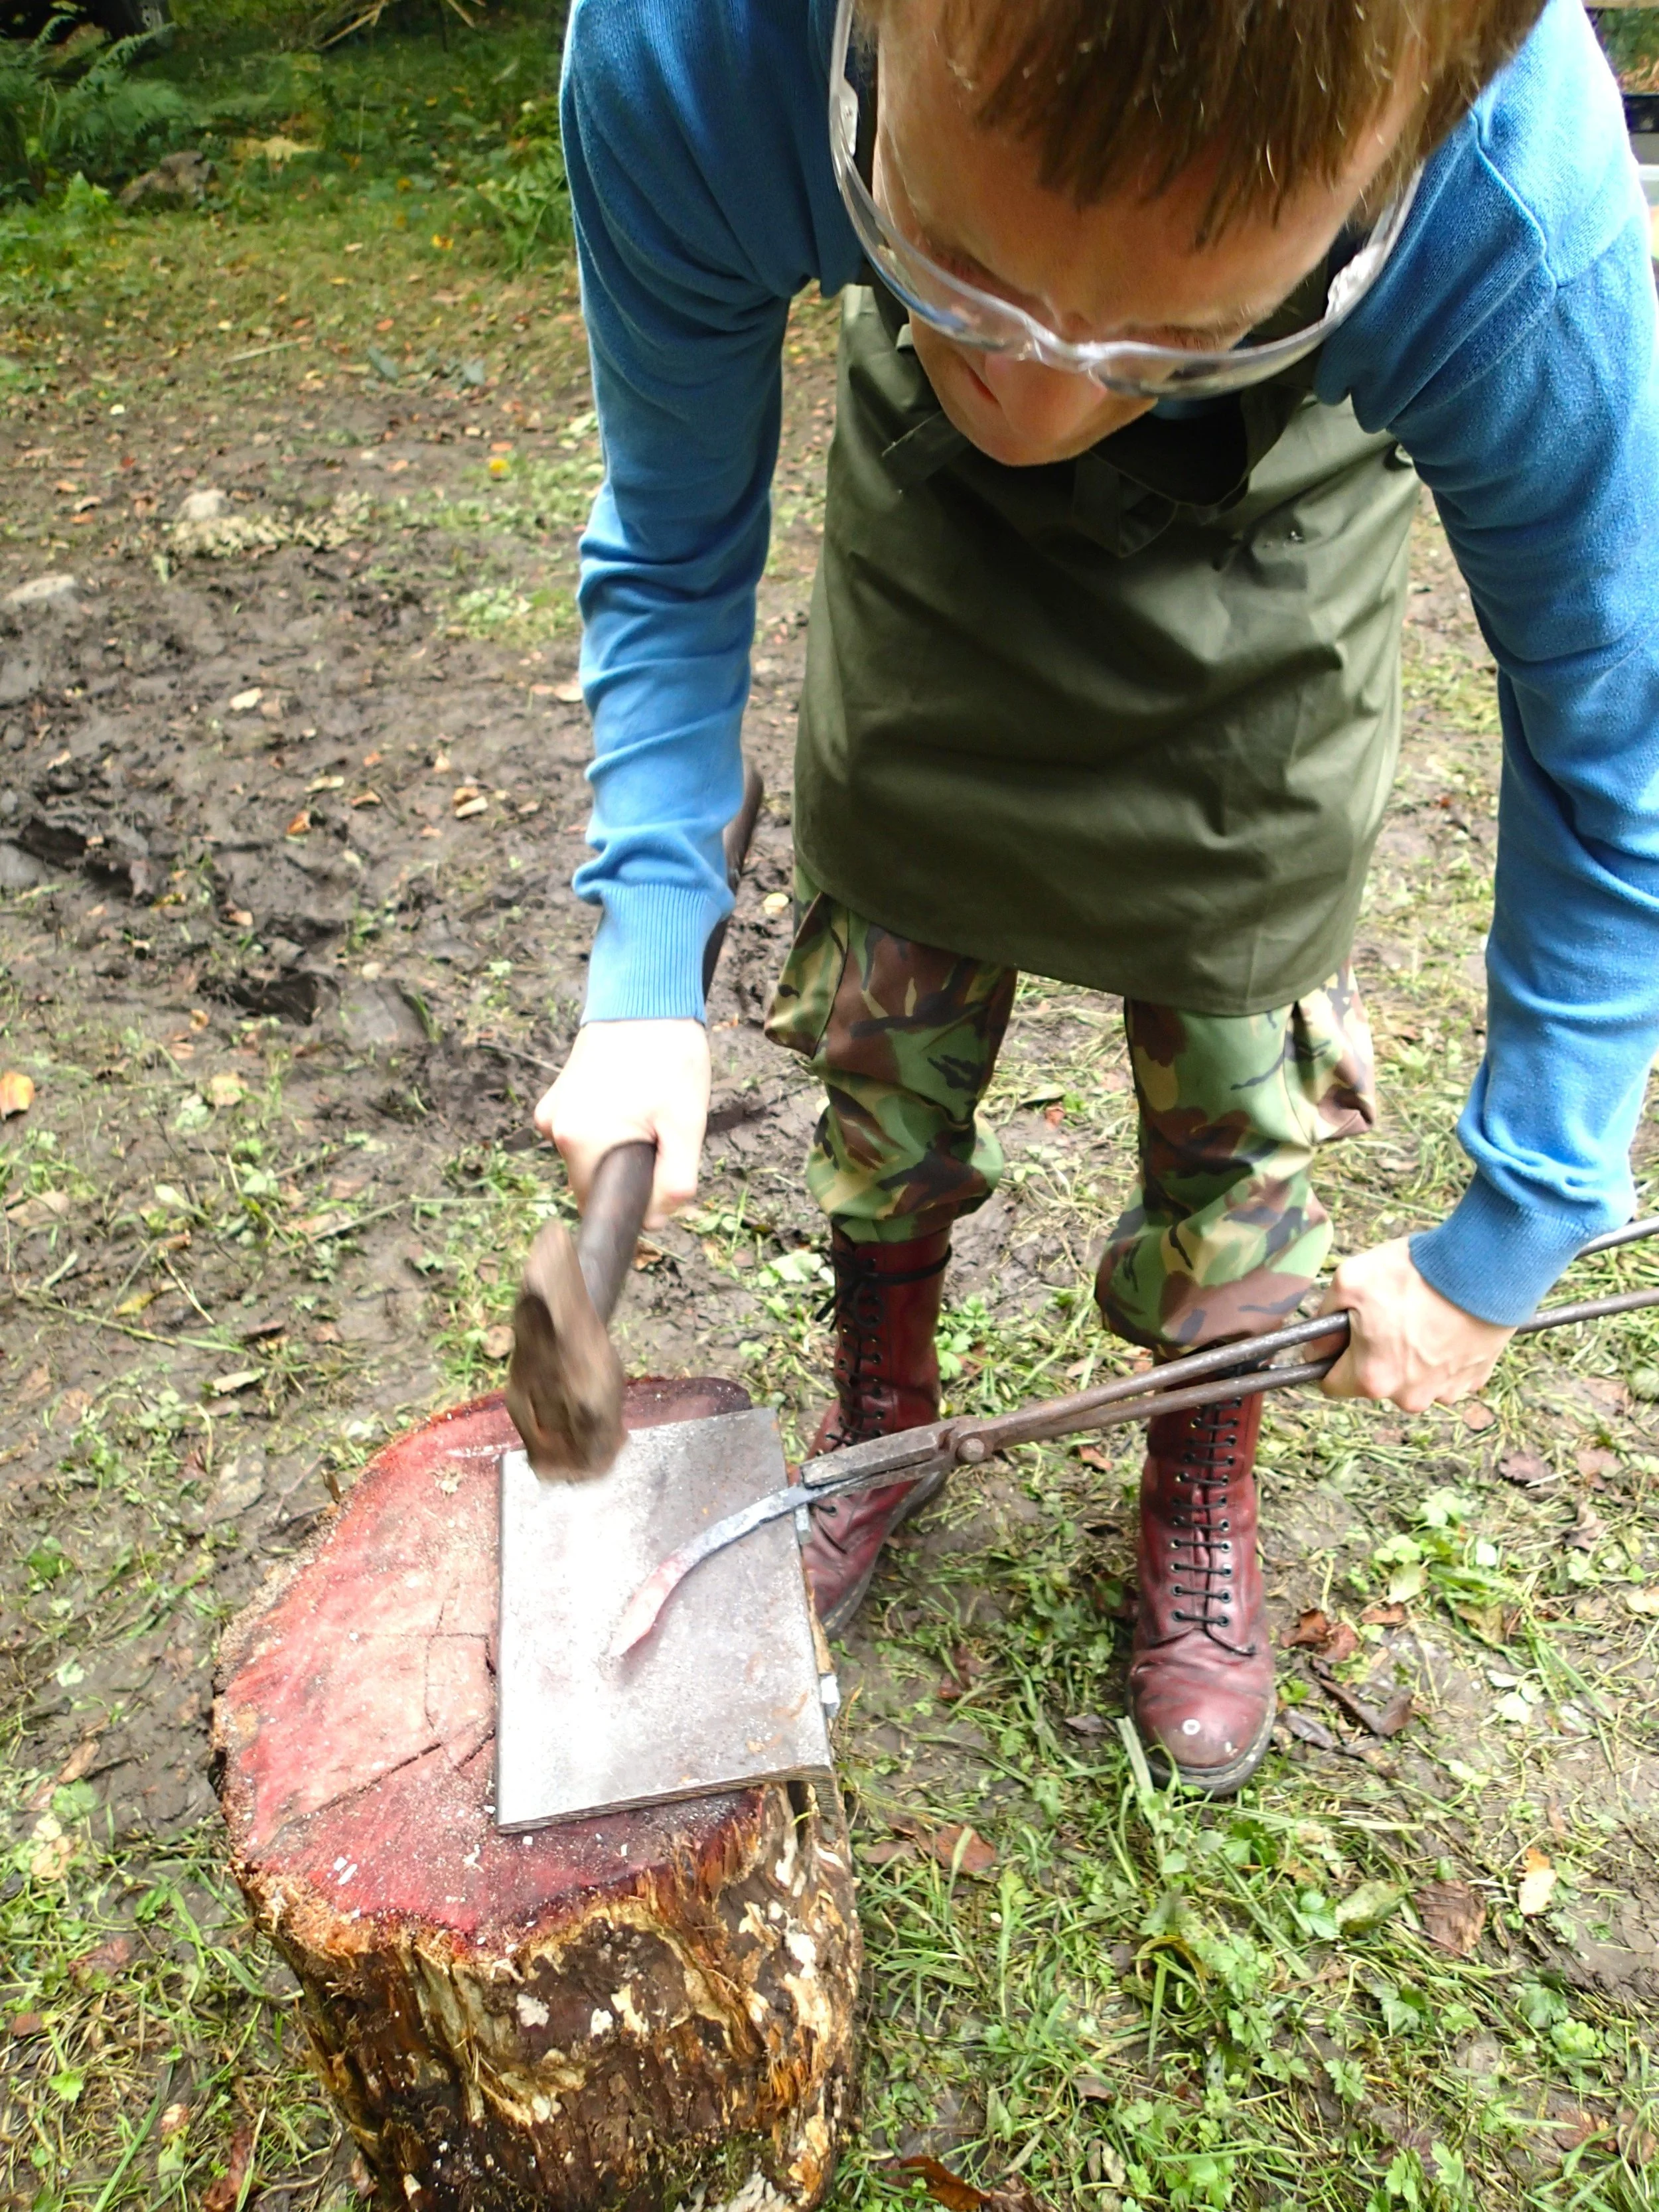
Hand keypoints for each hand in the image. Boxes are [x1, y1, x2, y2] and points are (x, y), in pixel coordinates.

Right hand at [534, 1018, 709, 1228]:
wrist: (645, 997)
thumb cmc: (668, 1055)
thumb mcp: (686, 1123)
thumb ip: (674, 1180)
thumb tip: (656, 1222)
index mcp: (581, 1141)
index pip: (601, 1207)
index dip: (636, 1204)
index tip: (661, 1176)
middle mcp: (556, 1130)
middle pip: (595, 1182)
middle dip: (630, 1171)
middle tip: (663, 1133)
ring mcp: (553, 1112)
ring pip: (591, 1156)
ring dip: (620, 1148)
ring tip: (649, 1109)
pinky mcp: (558, 1096)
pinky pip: (583, 1131)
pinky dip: (608, 1127)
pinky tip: (631, 1099)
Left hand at [1318, 1236, 1513, 1411]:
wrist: (1486, 1268)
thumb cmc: (1416, 1274)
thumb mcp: (1349, 1281)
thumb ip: (1323, 1318)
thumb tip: (1314, 1348)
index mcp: (1372, 1379)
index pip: (1331, 1384)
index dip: (1331, 1356)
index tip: (1342, 1334)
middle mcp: (1409, 1397)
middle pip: (1374, 1380)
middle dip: (1373, 1352)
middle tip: (1387, 1313)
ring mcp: (1445, 1391)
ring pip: (1411, 1378)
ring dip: (1410, 1354)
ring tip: (1421, 1314)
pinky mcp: (1474, 1380)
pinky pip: (1444, 1372)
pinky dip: (1441, 1353)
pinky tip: (1446, 1322)